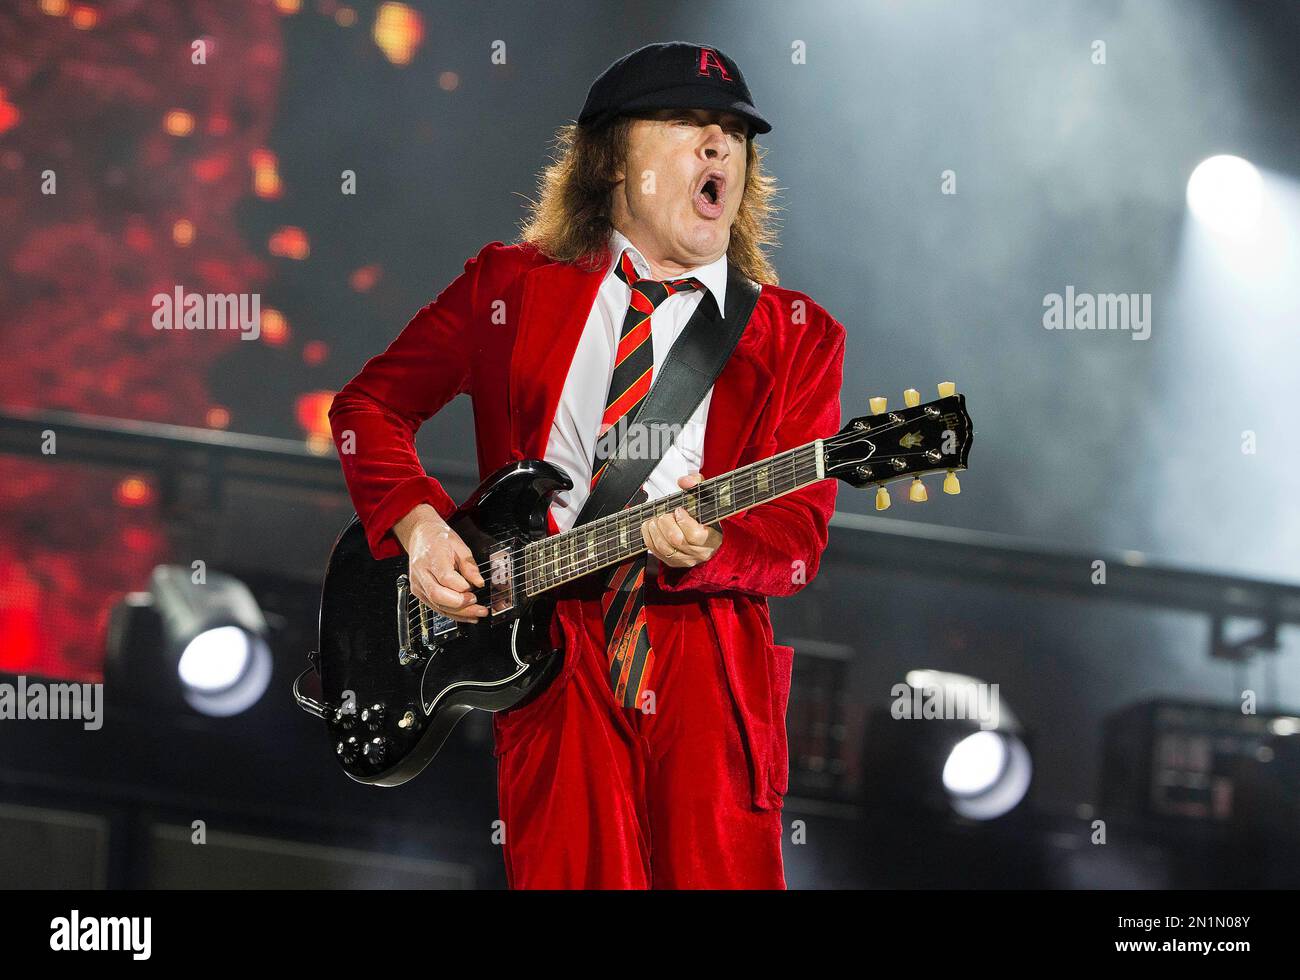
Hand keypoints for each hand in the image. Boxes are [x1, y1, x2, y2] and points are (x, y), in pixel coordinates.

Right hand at [393, 504, 486, 622]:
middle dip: (461, 605)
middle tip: (478, 606)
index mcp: (431, 557)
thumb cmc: (440, 539)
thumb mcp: (460, 546)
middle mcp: (421, 573)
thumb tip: (478, 583)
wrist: (421, 536)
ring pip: (437, 605)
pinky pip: (435, 607)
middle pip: (438, 595)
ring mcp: (418, 584)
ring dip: (459, 614)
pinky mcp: (419, 592)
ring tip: (477, 614)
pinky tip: (465, 616)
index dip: (462, 587)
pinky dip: (452, 614)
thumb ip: (469, 566)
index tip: (474, 588)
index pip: (445, 578)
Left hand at [641, 472, 722, 567]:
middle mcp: (699, 552)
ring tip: (655, 519)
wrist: (707, 539)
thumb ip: (698, 485)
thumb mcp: (706, 498)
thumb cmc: (706, 518)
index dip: (683, 521)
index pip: (695, 534)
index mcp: (711, 538)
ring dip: (655, 530)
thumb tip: (684, 481)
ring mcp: (684, 559)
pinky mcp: (672, 562)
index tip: (678, 510)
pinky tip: (650, 526)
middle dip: (666, 523)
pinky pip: (656, 552)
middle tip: (665, 514)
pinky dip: (649, 537)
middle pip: (677, 540)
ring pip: (665, 548)